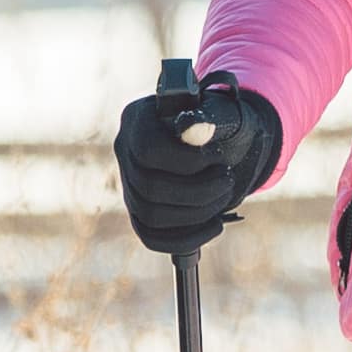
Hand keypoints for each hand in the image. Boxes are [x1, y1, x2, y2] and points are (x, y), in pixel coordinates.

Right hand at [115, 73, 282, 255]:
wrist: (224, 143)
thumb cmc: (222, 123)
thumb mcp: (223, 113)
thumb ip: (211, 117)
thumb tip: (196, 129)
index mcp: (138, 118)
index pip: (148, 149)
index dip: (186, 161)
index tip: (216, 158)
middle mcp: (125, 152)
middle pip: (149, 187)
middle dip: (198, 190)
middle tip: (226, 179)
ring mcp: (129, 185)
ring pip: (151, 216)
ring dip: (197, 213)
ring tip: (224, 195)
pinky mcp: (139, 213)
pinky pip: (152, 238)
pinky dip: (187, 238)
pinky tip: (215, 225)